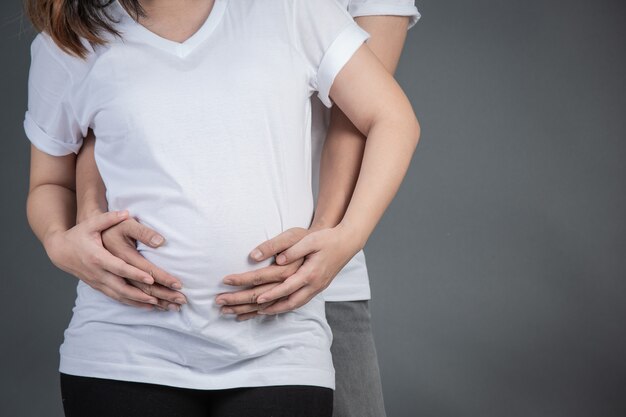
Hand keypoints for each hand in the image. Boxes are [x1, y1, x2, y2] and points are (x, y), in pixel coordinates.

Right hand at [45, 210, 183, 310]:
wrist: (61, 251)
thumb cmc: (79, 235)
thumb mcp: (92, 224)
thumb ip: (109, 218)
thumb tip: (126, 212)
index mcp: (98, 257)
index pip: (119, 268)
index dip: (135, 274)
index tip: (151, 278)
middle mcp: (98, 273)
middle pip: (123, 287)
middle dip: (144, 294)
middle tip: (163, 297)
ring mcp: (98, 282)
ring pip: (121, 296)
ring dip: (140, 302)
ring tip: (160, 304)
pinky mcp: (99, 287)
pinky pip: (117, 298)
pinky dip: (132, 303)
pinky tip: (148, 306)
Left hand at [216, 223, 360, 317]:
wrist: (347, 243)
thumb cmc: (327, 239)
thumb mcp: (310, 240)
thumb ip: (293, 250)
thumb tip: (278, 260)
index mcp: (311, 273)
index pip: (287, 287)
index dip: (271, 294)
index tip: (256, 299)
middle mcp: (313, 285)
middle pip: (287, 302)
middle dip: (266, 307)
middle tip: (249, 310)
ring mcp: (316, 288)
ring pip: (293, 305)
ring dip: (274, 310)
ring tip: (256, 312)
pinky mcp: (316, 288)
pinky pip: (298, 302)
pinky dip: (284, 307)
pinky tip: (274, 308)